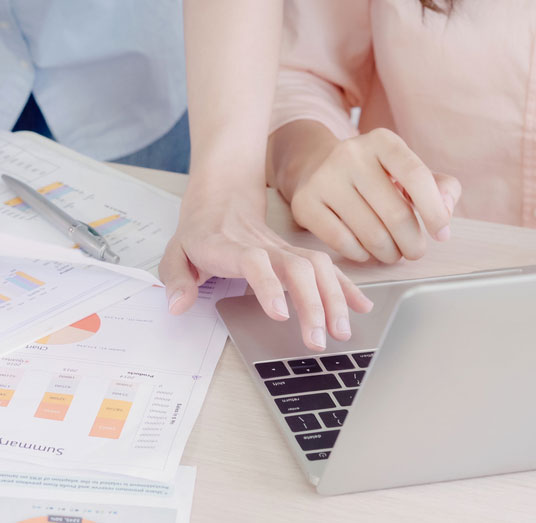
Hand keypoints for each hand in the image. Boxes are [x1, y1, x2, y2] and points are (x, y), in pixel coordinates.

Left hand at [160, 189, 372, 351]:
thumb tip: (177, 306)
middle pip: (295, 267)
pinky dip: (345, 287)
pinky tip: (360, 307)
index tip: (280, 313)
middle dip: (311, 303)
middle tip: (317, 340)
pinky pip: (326, 267)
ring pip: (316, 266)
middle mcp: (262, 246)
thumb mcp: (175, 252)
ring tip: (342, 332)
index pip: (253, 261)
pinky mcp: (296, 254)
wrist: (222, 195)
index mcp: (228, 247)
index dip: (268, 284)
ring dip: (333, 298)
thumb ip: (174, 279)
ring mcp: (283, 248)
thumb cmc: (199, 231)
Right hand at [279, 125, 460, 263]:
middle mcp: (350, 153)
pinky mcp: (304, 202)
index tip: (441, 234)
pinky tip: (365, 250)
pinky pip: (342, 242)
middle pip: (395, 213)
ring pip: (370, 233)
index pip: (416, 176)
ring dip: (389, 253)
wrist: (317, 167)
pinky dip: (361, 254)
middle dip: (412, 243)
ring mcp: (324, 177)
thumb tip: (445, 214)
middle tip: (414, 252)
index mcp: (382, 140)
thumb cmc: (373, 175)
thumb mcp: (408, 171)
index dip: (434, 211)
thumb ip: (441, 188)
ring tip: (392, 253)